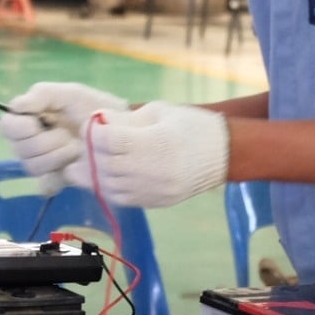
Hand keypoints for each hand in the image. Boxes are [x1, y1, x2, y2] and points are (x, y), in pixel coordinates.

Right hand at [0, 82, 128, 193]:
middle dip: (45, 142)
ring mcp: (40, 163)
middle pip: (19, 149)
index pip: (6, 126)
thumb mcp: (70, 93)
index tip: (41, 121)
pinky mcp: (55, 180)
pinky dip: (59, 177)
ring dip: (57, 156)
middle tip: (68, 135)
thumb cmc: (92, 107)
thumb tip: (16, 106)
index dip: (21, 127)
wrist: (119, 130)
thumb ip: (42, 94)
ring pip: (32, 167)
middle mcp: (28, 142)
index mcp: (28, 119)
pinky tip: (73, 168)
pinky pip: (45, 185)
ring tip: (77, 147)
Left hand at [68, 102, 230, 208]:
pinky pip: (120, 198)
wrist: (225, 153)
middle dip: (90, 152)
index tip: (93, 124)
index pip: (108, 140)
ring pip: (108, 186)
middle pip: (104, 165)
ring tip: (93, 158)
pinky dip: (107, 186)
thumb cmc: (191, 125)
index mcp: (154, 142)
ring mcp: (153, 190)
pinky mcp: (155, 202)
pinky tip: (106, 174)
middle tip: (88, 142)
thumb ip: (126, 118)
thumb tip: (97, 122)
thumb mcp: (159, 111)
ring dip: (95, 172)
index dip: (93, 131)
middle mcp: (152, 170)